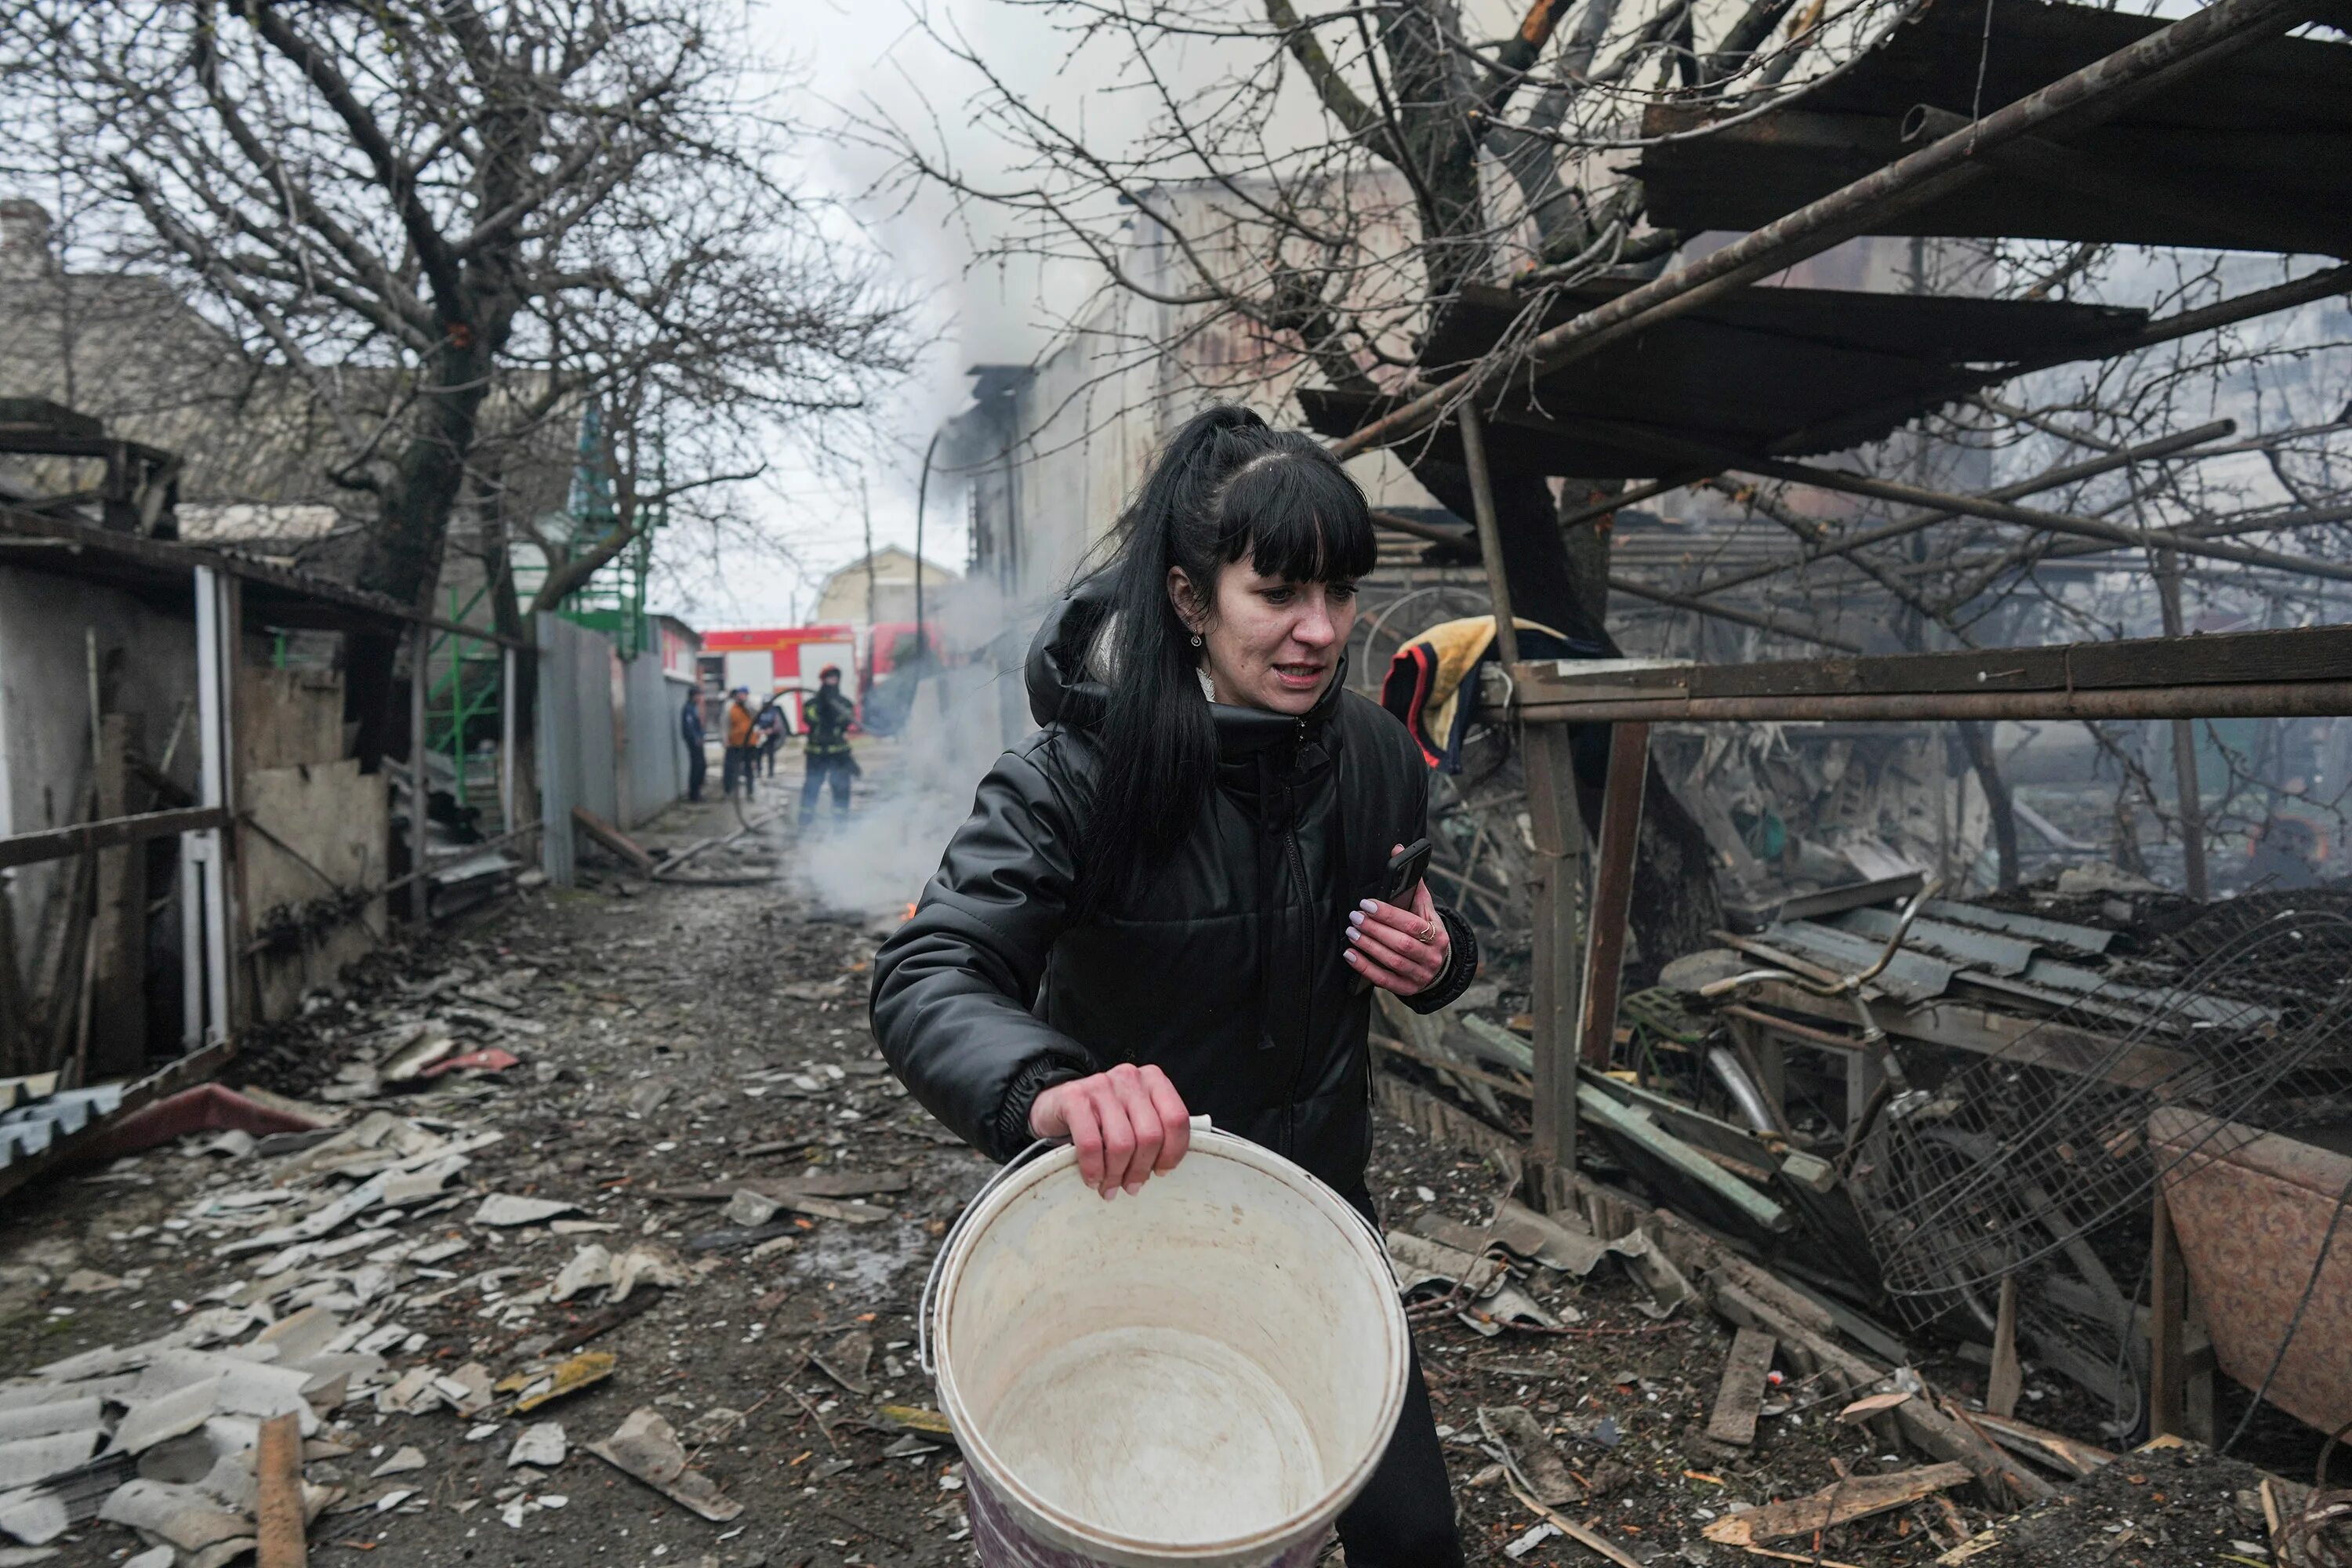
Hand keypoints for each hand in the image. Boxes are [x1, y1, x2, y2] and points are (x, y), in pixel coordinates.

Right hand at [1028, 1063, 1190, 1198]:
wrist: (1055, 1104)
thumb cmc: (1102, 1118)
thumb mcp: (1134, 1117)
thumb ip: (1154, 1133)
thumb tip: (1163, 1169)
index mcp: (1153, 1080)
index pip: (1176, 1119)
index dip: (1172, 1152)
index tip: (1161, 1171)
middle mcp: (1130, 1077)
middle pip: (1150, 1135)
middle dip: (1141, 1169)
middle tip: (1131, 1187)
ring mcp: (1101, 1084)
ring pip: (1122, 1143)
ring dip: (1116, 1174)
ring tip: (1110, 1187)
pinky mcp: (1074, 1097)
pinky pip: (1091, 1144)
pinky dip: (1094, 1169)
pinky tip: (1092, 1179)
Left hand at [1344, 844, 1451, 996]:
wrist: (1439, 965)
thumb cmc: (1427, 931)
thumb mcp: (1425, 909)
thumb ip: (1413, 883)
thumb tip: (1398, 849)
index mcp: (1438, 934)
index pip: (1412, 924)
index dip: (1388, 914)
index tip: (1367, 904)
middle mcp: (1432, 956)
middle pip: (1401, 944)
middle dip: (1375, 930)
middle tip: (1355, 917)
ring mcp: (1421, 975)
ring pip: (1393, 962)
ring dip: (1369, 947)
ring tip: (1351, 933)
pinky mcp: (1408, 988)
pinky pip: (1385, 980)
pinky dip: (1366, 968)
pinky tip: (1351, 955)